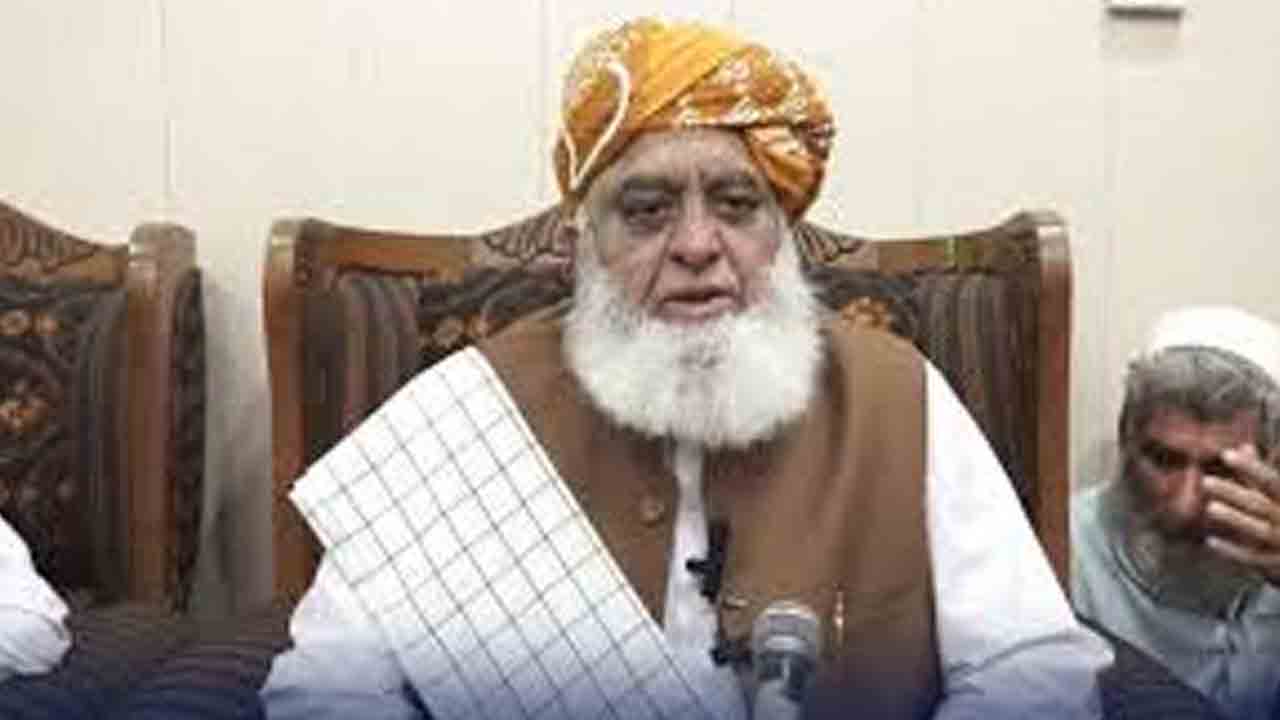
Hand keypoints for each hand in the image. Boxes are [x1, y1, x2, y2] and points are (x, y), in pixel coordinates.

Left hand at [1203, 444, 1279, 583]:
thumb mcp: (1279, 495)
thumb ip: (1259, 475)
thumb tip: (1243, 446)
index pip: (1270, 480)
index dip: (1250, 467)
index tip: (1226, 454)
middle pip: (1260, 504)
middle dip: (1234, 493)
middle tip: (1206, 481)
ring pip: (1259, 530)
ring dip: (1236, 519)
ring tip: (1210, 507)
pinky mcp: (1277, 564)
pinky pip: (1255, 558)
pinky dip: (1233, 552)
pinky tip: (1210, 541)